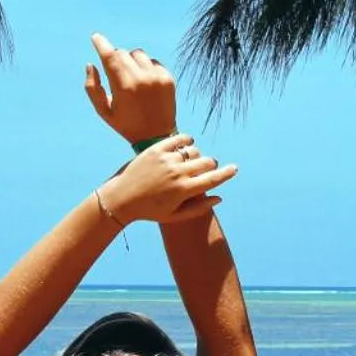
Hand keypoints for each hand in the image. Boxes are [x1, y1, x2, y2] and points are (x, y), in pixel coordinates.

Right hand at [85, 33, 176, 143]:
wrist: (157, 136)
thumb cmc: (126, 124)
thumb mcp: (104, 111)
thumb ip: (92, 88)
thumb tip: (91, 64)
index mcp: (123, 87)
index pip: (110, 57)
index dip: (101, 44)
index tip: (96, 37)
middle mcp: (141, 79)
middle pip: (122, 53)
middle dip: (115, 59)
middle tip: (116, 74)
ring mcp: (157, 78)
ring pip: (138, 54)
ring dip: (131, 61)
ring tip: (131, 78)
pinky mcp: (168, 78)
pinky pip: (152, 61)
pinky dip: (146, 67)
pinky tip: (145, 82)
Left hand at [99, 135, 235, 225]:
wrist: (121, 199)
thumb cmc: (149, 211)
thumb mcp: (174, 216)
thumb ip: (199, 208)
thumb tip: (219, 197)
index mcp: (184, 190)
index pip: (213, 179)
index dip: (227, 173)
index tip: (235, 168)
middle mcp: (177, 173)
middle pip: (207, 162)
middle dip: (211, 164)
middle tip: (207, 167)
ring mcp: (166, 159)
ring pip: (193, 150)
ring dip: (197, 155)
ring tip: (190, 161)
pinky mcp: (155, 149)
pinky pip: (178, 139)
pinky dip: (186, 140)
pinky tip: (186, 144)